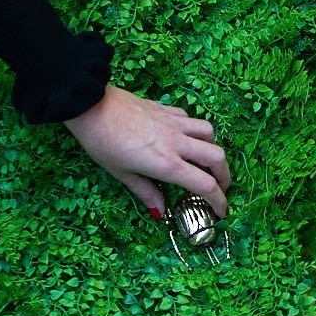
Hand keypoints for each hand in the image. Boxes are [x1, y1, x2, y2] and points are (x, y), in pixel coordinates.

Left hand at [64, 85, 230, 217]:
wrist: (90, 103)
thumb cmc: (102, 142)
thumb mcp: (122, 174)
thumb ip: (146, 192)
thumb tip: (161, 212)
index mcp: (167, 164)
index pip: (205, 186)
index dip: (219, 202)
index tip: (222, 212)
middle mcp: (177, 143)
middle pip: (217, 158)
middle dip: (225, 176)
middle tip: (219, 187)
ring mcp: (174, 122)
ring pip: (209, 134)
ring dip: (213, 149)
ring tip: (204, 160)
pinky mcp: (166, 108)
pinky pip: (191, 120)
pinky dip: (195, 132)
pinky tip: (184, 138)